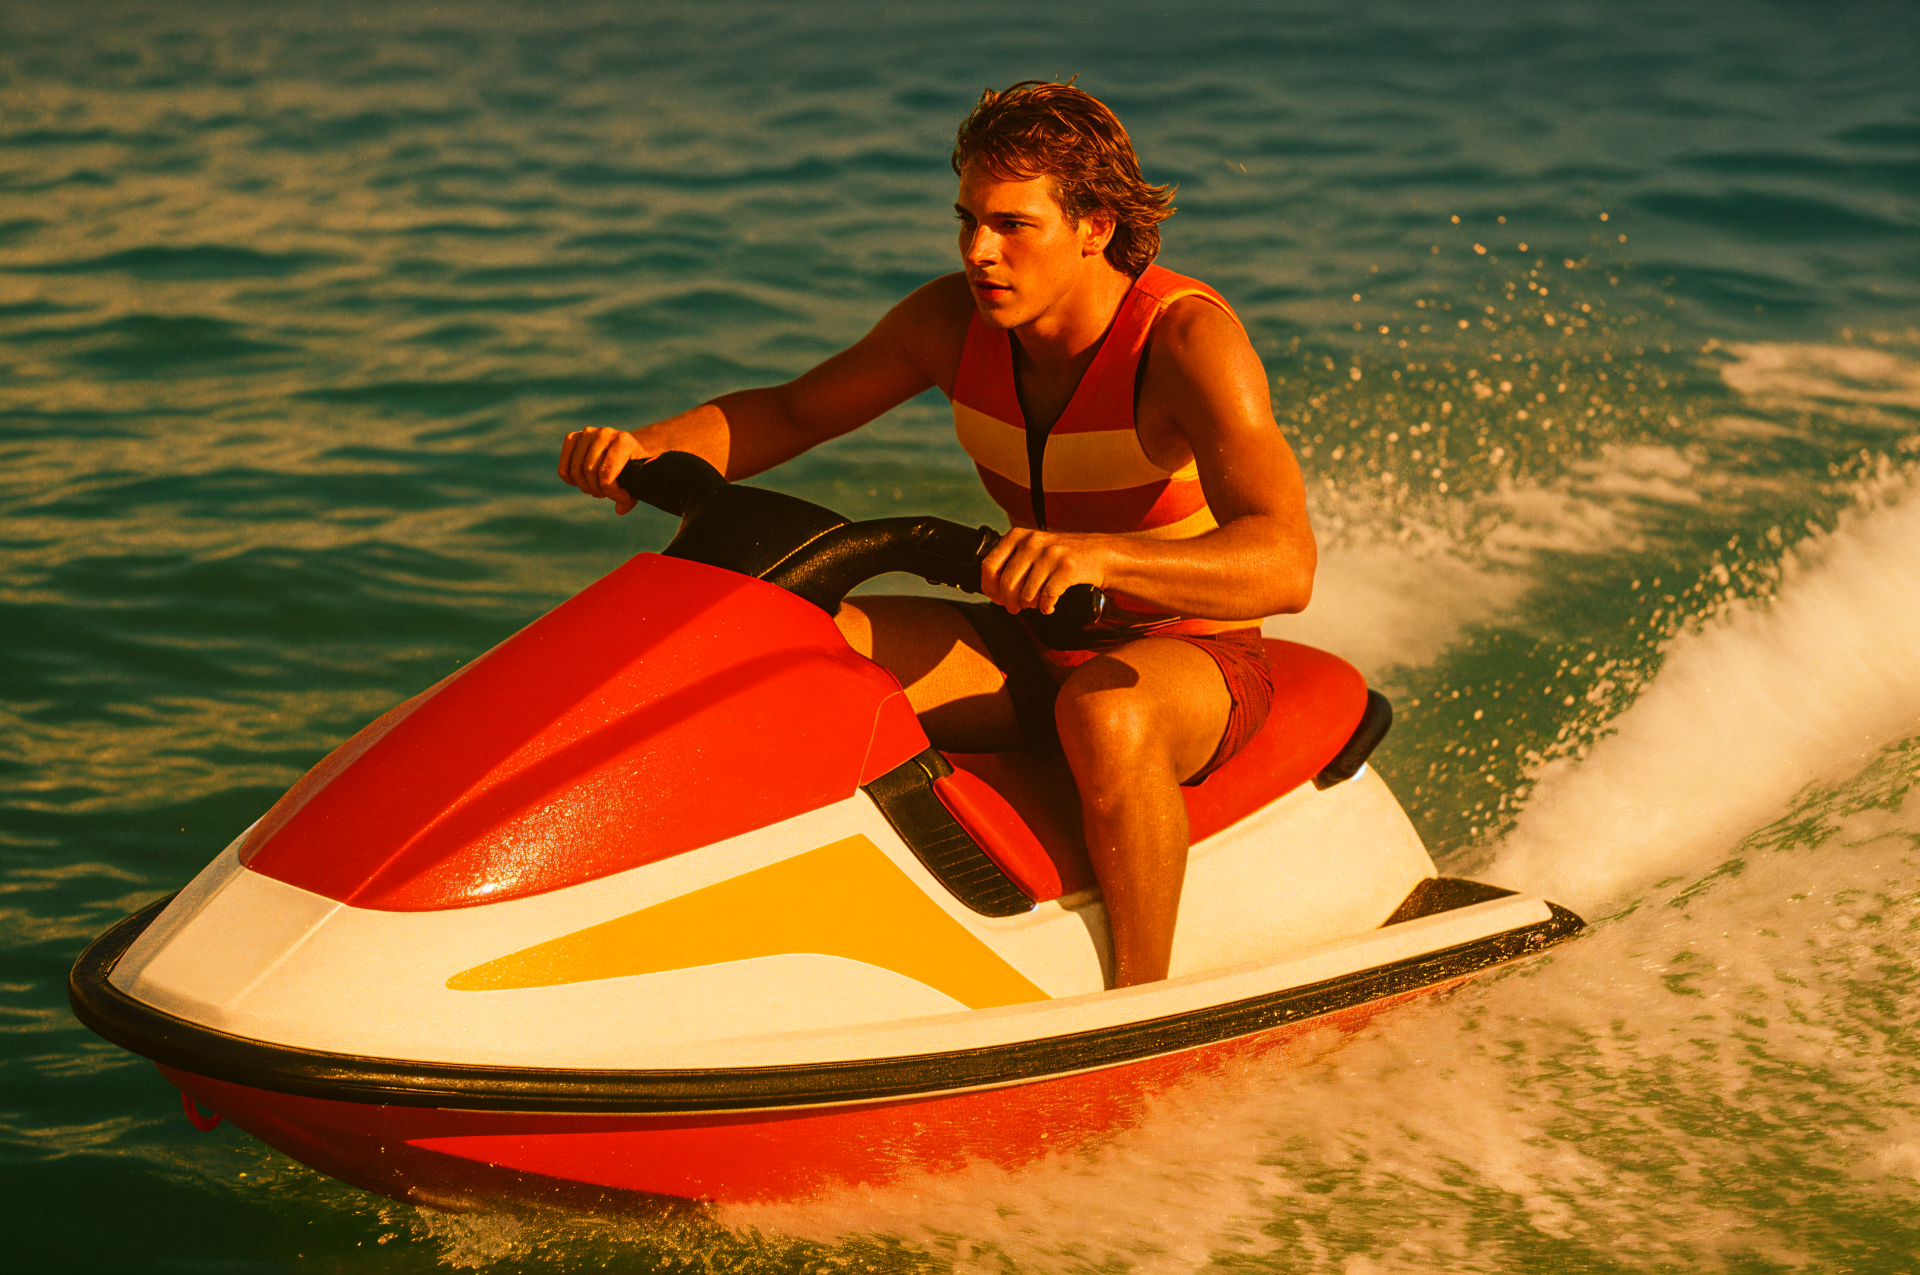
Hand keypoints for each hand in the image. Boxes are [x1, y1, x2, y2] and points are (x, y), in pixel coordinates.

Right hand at [559, 427, 646, 513]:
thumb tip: (619, 510)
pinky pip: (564, 466)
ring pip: (576, 470)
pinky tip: (582, 483)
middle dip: (597, 490)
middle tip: (606, 494)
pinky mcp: (573, 437)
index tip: (622, 499)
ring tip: (596, 489)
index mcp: (622, 441)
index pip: (607, 473)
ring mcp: (587, 433)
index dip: (612, 493)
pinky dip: (571, 480)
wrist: (626, 445)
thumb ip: (631, 497)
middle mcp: (603, 433)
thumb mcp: (638, 478)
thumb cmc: (633, 464)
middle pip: (589, 471)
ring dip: (585, 487)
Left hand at [980, 528, 1109, 613]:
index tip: (997, 598)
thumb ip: (1012, 561)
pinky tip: (1050, 606)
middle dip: (1009, 602)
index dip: (990, 587)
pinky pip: (1047, 598)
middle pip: (1006, 583)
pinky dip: (1046, 607)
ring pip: (1026, 594)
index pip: (989, 565)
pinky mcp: (1067, 568)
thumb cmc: (1062, 556)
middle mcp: (1032, 542)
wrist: (1099, 554)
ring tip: (1037, 603)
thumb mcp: (1033, 548)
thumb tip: (992, 588)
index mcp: (1018, 536)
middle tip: (1016, 608)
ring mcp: (1050, 554)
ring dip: (1030, 605)